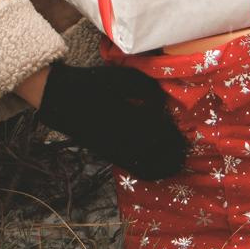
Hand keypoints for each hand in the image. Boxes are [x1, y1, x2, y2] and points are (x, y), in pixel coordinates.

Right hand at [37, 62, 187, 179]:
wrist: (63, 98)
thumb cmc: (95, 83)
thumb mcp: (122, 76)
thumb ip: (146, 88)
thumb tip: (162, 103)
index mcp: (127, 113)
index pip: (157, 127)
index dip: (172, 132)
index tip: (183, 131)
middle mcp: (123, 134)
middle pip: (155, 147)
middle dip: (172, 149)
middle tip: (186, 149)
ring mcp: (115, 147)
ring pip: (146, 161)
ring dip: (165, 164)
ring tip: (179, 162)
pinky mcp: (109, 154)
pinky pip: (132, 167)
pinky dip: (149, 171)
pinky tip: (160, 170)